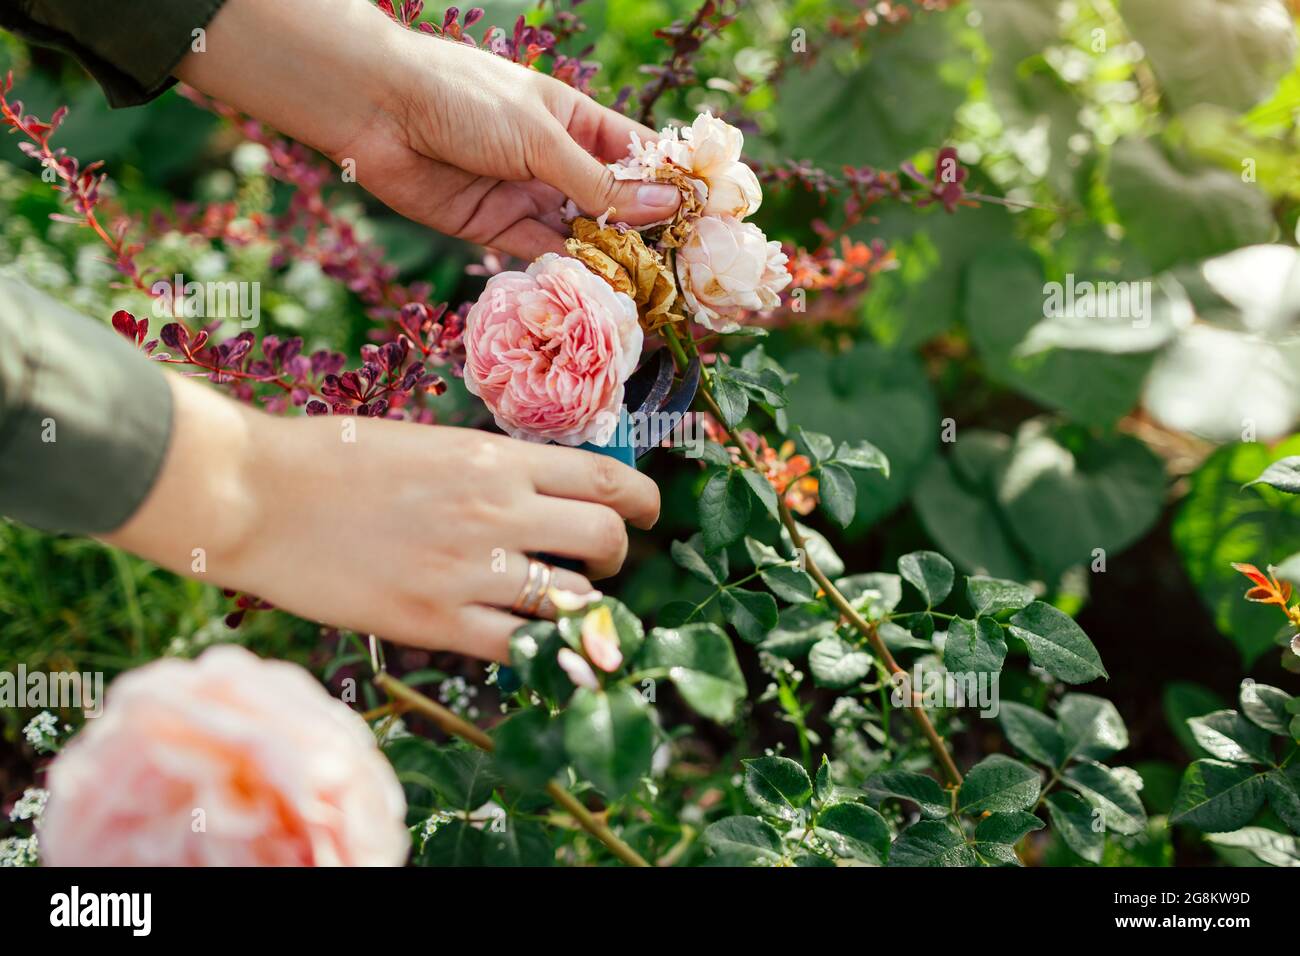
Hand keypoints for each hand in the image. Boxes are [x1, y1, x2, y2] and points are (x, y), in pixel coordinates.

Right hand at [104, 375, 660, 660]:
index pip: (605, 480)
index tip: (649, 513)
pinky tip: (529, 644)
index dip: (643, 501)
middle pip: (606, 540)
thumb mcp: (429, 442)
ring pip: (574, 600)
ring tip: (561, 606)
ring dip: (583, 607)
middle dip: (619, 556)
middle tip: (603, 564)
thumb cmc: (334, 458)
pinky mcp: (435, 622)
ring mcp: (470, 572)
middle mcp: (497, 512)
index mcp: (496, 460)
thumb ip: (491, 469)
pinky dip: (538, 650)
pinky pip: (521, 649)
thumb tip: (540, 491)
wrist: (259, 495)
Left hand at [176, 0, 679, 258]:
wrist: (377, 111)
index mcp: (575, 119)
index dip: (673, 184)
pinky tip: (601, 289)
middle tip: (687, 268)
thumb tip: (664, 207)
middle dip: (647, 232)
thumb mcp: (540, 138)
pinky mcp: (496, 228)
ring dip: (612, 259)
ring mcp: (527, 195)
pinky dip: (570, 270)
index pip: (637, 155)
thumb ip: (599, 183)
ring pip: (582, 233)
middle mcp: (555, 159)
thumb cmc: (463, 99)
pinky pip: (543, 254)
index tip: (711, 215)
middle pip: (614, 201)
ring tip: (651, 289)